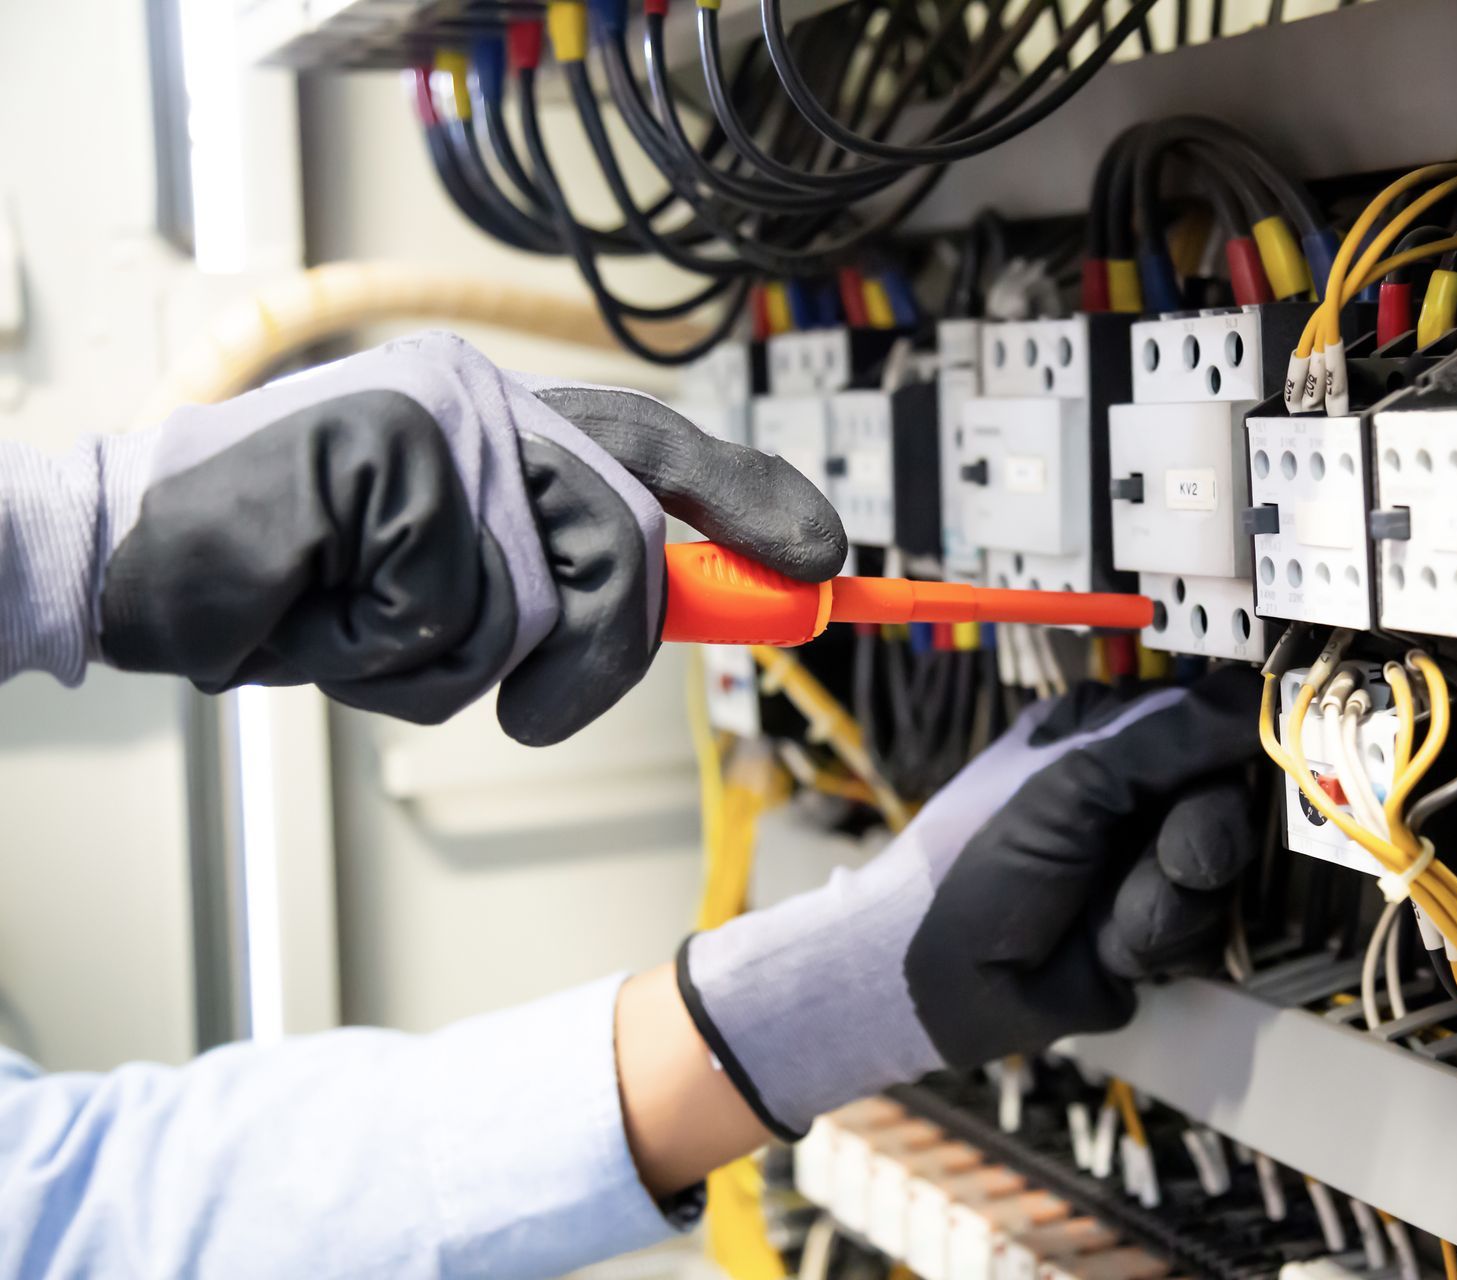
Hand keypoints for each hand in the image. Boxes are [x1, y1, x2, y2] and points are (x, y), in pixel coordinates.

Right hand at [94, 332, 843, 744]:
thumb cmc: (303, 583)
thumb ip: (568, 585)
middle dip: (588, 658)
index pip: (663, 452)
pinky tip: (312, 600)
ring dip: (450, 663)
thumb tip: (724, 600)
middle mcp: (491, 404)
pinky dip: (371, 646)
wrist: (133, 564)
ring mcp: (441, 417)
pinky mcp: (387, 446)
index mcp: (515, 425)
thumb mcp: (457, 594)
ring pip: (535, 598)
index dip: (753, 505)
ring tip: (364, 625)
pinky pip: (442, 604)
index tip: (825, 562)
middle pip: (625, 550)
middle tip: (530, 702)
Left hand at [678, 666, 1260, 1137]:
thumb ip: (1170, 736)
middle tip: (1168, 855)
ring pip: (1223, 870)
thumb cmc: (977, 861)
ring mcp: (1146, 863)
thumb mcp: (1073, 783)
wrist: (939, 982)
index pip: (1207, 716)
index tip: (1264, 756)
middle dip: (1202, 835)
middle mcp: (1134, 793)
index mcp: (1107, 733)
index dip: (1239, 740)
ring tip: (1109, 912)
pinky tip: (1105, 945)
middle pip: (1228, 797)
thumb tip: (1258, 695)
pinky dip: (1156, 940)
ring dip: (1169, 898)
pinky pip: (1204, 929)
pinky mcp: (1154, 930)